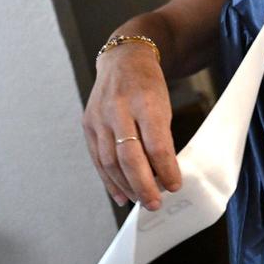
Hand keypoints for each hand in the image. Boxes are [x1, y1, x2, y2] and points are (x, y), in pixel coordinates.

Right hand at [83, 43, 180, 210]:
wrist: (123, 59)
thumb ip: (161, 137)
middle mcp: (118, 109)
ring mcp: (99, 117)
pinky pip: (97, 159)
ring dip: (126, 186)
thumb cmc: (149, 85)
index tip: (174, 186)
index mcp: (145, 101)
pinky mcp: (88, 124)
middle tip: (156, 203)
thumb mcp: (164, 104)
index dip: (166, 169)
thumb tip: (165, 175)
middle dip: (143, 185)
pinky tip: (121, 195)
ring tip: (141, 201)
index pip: (156, 144)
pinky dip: (109, 181)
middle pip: (129, 156)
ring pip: (110, 161)